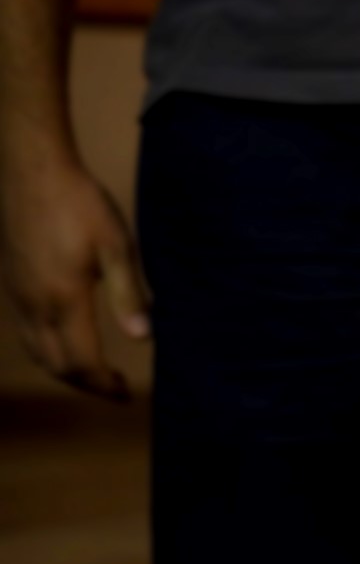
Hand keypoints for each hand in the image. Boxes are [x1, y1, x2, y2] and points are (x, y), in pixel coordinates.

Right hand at [0, 157, 148, 399]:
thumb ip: (129, 294)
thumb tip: (144, 337)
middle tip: (116, 390)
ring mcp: (18, 294)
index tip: (127, 394)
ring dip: (66, 371)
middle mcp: (34, 302)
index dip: (105, 385)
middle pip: (56, 365)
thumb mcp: (117, 246)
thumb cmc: (81, 203)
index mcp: (64, 298)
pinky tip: (68, 345)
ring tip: (96, 375)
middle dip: (86, 385)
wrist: (33, 169)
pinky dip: (47, 351)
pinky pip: (26, 332)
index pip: (82, 361)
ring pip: (36, 352)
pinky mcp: (12, 282)